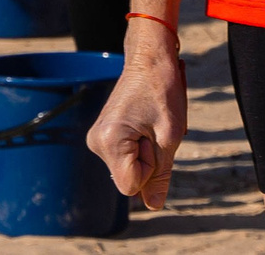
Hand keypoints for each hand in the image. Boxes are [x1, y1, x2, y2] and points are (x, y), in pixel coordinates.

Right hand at [87, 26, 187, 208]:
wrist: (150, 57)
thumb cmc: (162, 90)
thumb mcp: (169, 136)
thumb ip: (160, 175)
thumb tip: (155, 206)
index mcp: (108, 141)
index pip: (131, 186)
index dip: (151, 169)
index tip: (155, 139)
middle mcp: (95, 142)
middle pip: (129, 178)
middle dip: (148, 160)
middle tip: (154, 126)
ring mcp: (96, 138)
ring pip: (128, 167)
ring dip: (145, 152)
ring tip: (150, 121)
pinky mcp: (102, 134)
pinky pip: (125, 156)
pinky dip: (139, 145)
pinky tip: (143, 121)